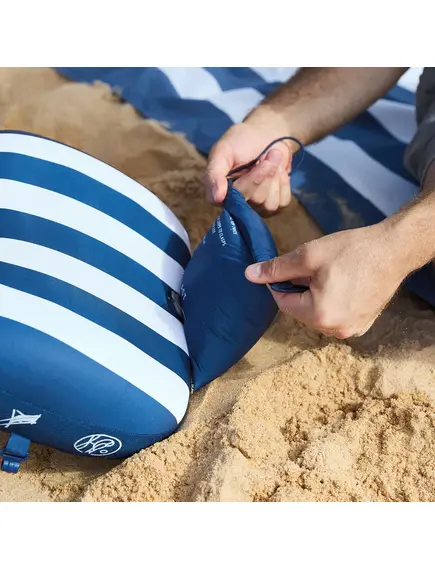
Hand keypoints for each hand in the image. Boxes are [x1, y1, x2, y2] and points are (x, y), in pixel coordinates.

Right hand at [204, 112, 296, 213]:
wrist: (267, 134)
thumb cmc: (242, 141)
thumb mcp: (223, 150)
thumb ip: (214, 173)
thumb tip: (216, 199)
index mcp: (220, 192)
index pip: (234, 200)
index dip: (249, 181)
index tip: (257, 161)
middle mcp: (238, 203)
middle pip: (255, 200)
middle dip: (264, 173)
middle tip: (266, 155)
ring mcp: (257, 206)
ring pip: (269, 204)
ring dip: (274, 177)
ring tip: (271, 161)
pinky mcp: (274, 204)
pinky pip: (282, 203)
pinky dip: (284, 184)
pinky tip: (279, 172)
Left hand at [245, 221, 409, 338]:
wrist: (393, 250)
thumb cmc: (352, 250)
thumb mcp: (308, 255)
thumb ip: (277, 269)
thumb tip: (250, 275)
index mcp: (320, 315)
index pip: (283, 302)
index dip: (281, 283)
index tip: (289, 267)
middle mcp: (336, 330)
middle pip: (301, 310)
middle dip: (300, 290)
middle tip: (315, 269)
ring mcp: (351, 331)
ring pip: (317, 314)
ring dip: (316, 297)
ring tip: (331, 275)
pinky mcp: (362, 325)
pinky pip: (335, 317)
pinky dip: (332, 303)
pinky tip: (343, 284)